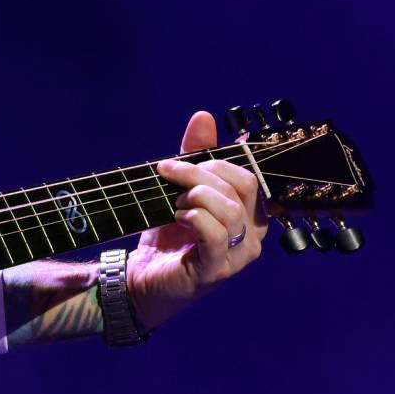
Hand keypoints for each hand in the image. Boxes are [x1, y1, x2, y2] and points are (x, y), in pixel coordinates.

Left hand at [128, 110, 265, 329]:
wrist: (141, 277)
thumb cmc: (166, 235)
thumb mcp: (179, 190)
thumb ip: (193, 156)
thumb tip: (204, 116)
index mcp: (250, 214)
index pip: (248, 174)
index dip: (217, 160)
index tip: (180, 160)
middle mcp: (253, 235)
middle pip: (240, 185)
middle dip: (200, 172)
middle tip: (169, 175)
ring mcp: (238, 255)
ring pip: (227, 207)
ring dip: (193, 196)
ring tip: (173, 204)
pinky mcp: (216, 270)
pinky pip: (214, 233)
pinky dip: (193, 217)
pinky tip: (178, 217)